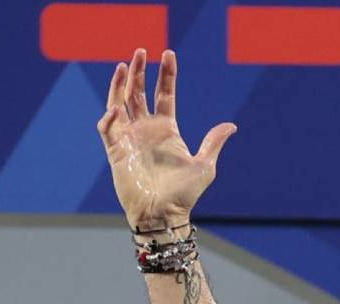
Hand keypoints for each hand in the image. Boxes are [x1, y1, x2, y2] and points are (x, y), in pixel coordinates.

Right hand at [98, 48, 235, 230]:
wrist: (163, 215)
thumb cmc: (184, 195)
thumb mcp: (205, 166)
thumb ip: (213, 142)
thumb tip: (231, 126)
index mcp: (167, 129)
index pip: (164, 93)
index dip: (166, 74)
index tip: (169, 54)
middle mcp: (146, 129)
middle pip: (139, 92)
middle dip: (139, 71)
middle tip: (140, 51)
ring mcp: (130, 138)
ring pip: (120, 102)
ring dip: (119, 84)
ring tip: (122, 65)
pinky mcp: (116, 150)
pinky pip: (108, 127)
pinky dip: (109, 116)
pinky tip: (115, 108)